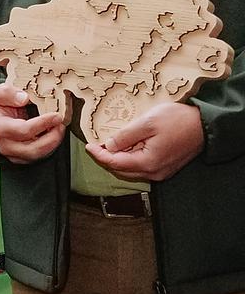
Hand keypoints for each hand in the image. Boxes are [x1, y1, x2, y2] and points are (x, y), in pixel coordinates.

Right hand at [0, 80, 67, 163]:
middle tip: (61, 124)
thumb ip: (8, 93)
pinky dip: (49, 147)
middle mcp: (5, 144)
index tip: (55, 115)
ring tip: (59, 128)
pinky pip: (38, 156)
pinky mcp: (21, 157)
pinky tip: (54, 134)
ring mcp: (13, 153)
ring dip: (53, 143)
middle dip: (52, 137)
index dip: (43, 123)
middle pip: (33, 149)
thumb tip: (23, 98)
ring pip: (37, 155)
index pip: (24, 130)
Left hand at [86, 101, 203, 182]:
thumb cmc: (179, 121)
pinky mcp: (166, 167)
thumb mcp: (147, 122)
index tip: (88, 145)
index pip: (114, 163)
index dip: (99, 155)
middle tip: (96, 144)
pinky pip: (142, 166)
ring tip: (110, 144)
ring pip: (131, 169)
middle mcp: (154, 172)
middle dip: (107, 158)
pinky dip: (131, 158)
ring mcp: (161, 172)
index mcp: (148, 163)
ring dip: (119, 158)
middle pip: (121, 169)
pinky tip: (128, 146)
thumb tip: (108, 145)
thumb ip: (125, 135)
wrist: (205, 125)